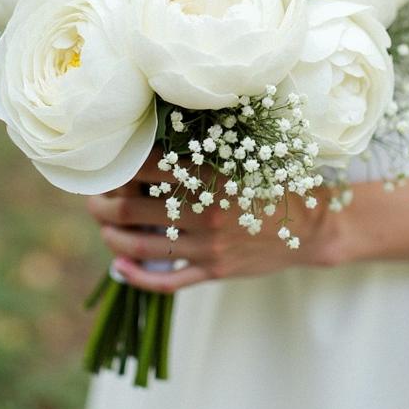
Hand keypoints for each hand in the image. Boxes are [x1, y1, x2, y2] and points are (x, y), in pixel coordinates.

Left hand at [86, 149, 337, 292]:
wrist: (314, 228)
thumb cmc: (277, 181)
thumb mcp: (249, 155)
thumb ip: (209, 146)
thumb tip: (162, 127)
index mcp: (213, 176)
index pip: (148, 168)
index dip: (119, 168)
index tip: (109, 164)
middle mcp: (206, 213)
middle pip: (133, 210)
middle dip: (103, 204)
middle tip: (93, 198)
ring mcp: (208, 247)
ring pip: (142, 247)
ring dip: (112, 236)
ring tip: (104, 226)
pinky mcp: (213, 271)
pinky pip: (165, 281)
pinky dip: (135, 275)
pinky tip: (120, 265)